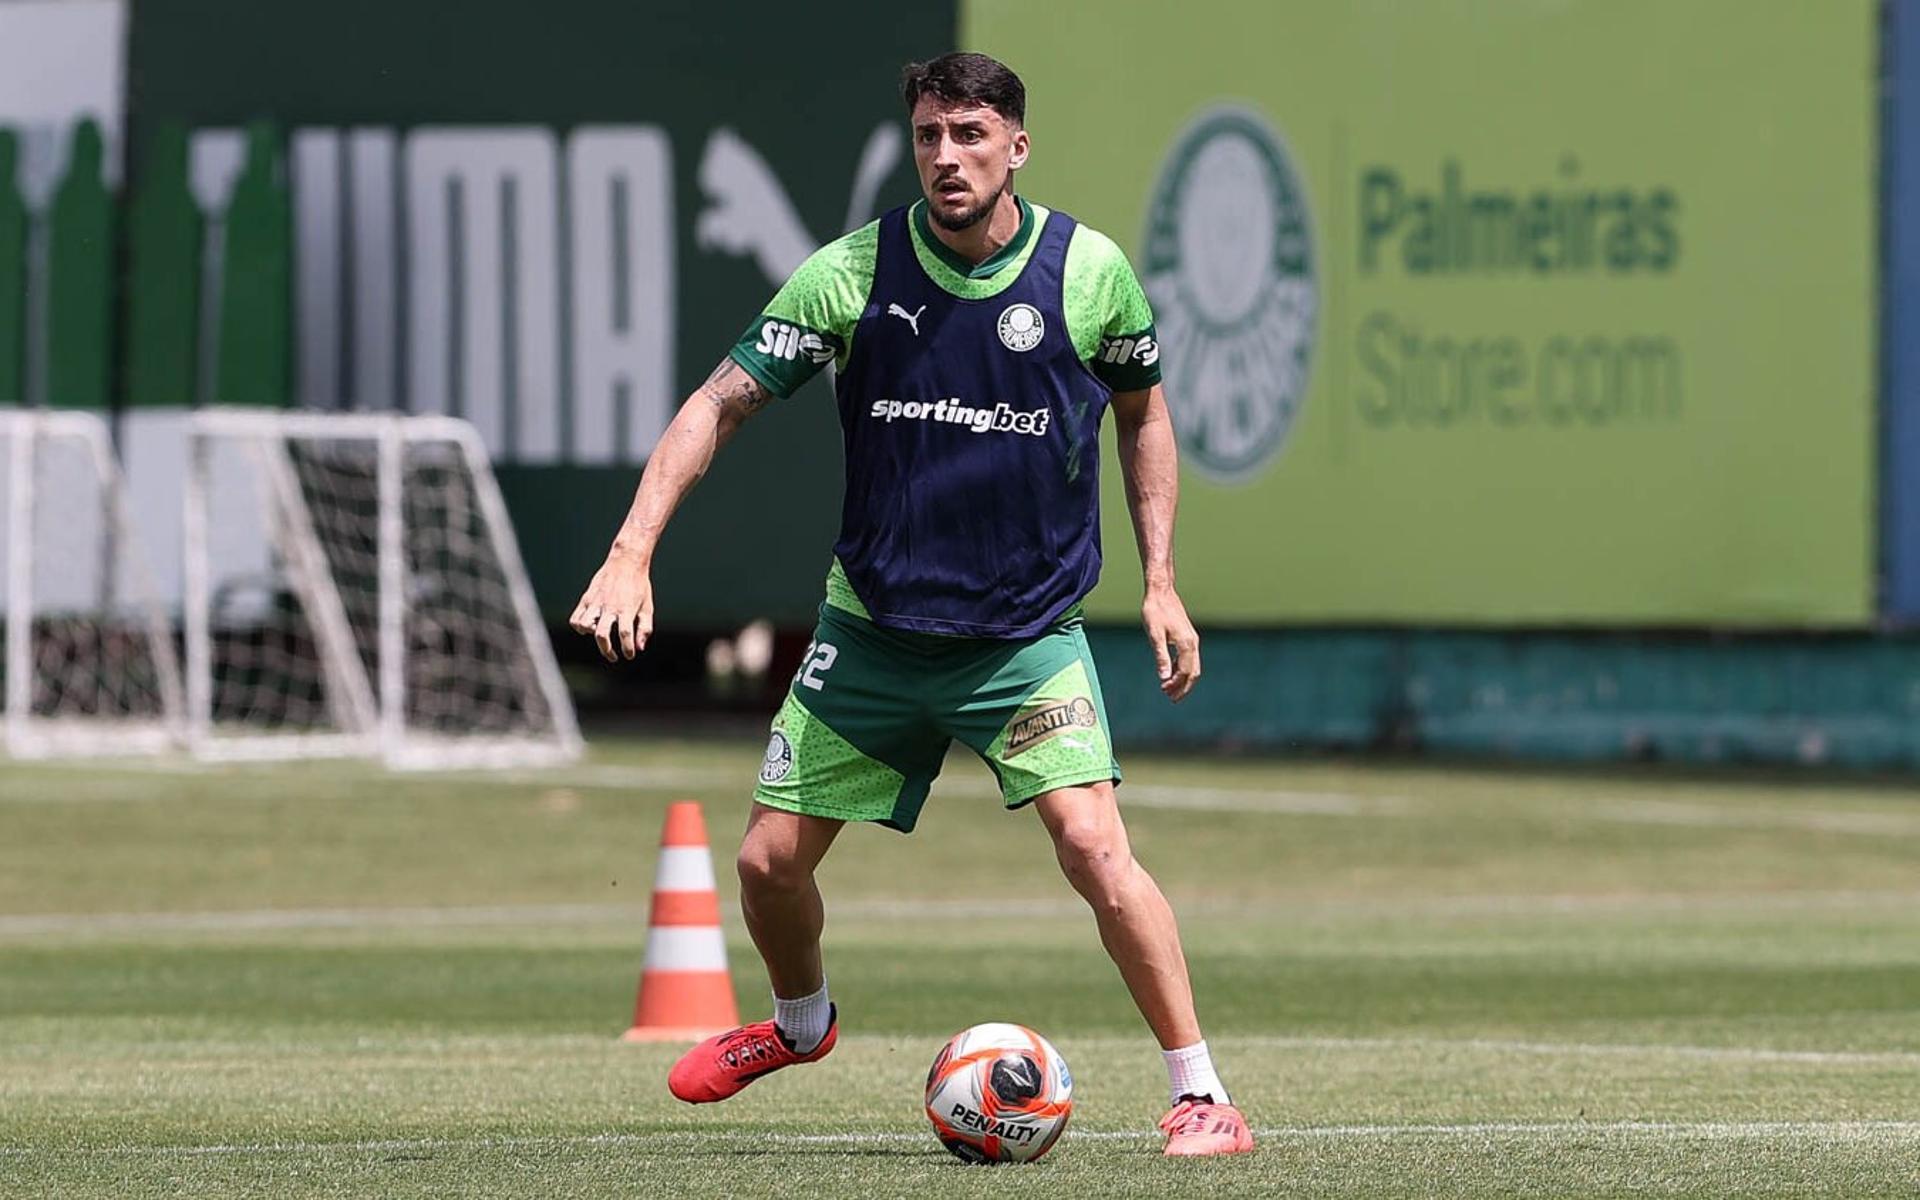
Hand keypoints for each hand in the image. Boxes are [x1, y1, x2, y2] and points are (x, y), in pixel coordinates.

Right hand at [568, 550, 653, 661]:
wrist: (626, 561)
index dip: (627, 649)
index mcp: (626, 609)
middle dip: (607, 650)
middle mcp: (609, 606)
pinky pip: (575, 618)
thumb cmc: (639, 586)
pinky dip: (579, 627)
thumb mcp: (647, 607)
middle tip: (613, 656)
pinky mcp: (586, 598)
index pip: (625, 634)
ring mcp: (595, 602)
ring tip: (601, 638)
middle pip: (602, 634)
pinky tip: (589, 628)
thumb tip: (639, 648)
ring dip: (591, 637)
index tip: (629, 655)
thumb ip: (644, 628)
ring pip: (584, 626)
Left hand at [1142, 586, 1200, 701]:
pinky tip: (1171, 673)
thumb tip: (1164, 678)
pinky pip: (1189, 658)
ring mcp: (1192, 640)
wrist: (1161, 591)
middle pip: (1194, 672)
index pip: (1185, 672)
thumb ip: (1161, 657)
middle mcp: (1193, 643)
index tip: (1164, 691)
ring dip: (1183, 679)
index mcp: (1187, 644)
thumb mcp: (1155, 635)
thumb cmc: (1155, 611)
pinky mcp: (1188, 637)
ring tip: (1171, 689)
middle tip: (1172, 698)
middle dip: (1184, 687)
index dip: (1176, 685)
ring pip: (1193, 666)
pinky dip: (1182, 669)